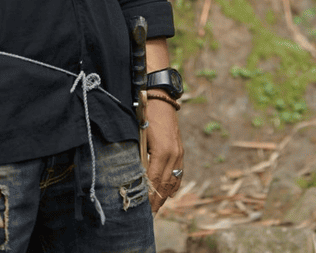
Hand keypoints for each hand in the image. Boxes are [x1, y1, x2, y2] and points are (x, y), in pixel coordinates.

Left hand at [144, 93, 183, 212]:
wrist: (161, 99)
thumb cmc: (144, 115)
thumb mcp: (138, 136)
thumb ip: (138, 157)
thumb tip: (134, 178)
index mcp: (161, 152)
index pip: (153, 181)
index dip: (148, 197)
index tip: (141, 210)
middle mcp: (173, 155)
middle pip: (164, 185)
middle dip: (156, 201)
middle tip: (147, 216)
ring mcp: (179, 154)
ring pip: (172, 181)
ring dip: (164, 196)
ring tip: (156, 209)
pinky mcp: (180, 151)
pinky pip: (179, 173)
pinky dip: (174, 186)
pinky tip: (169, 195)